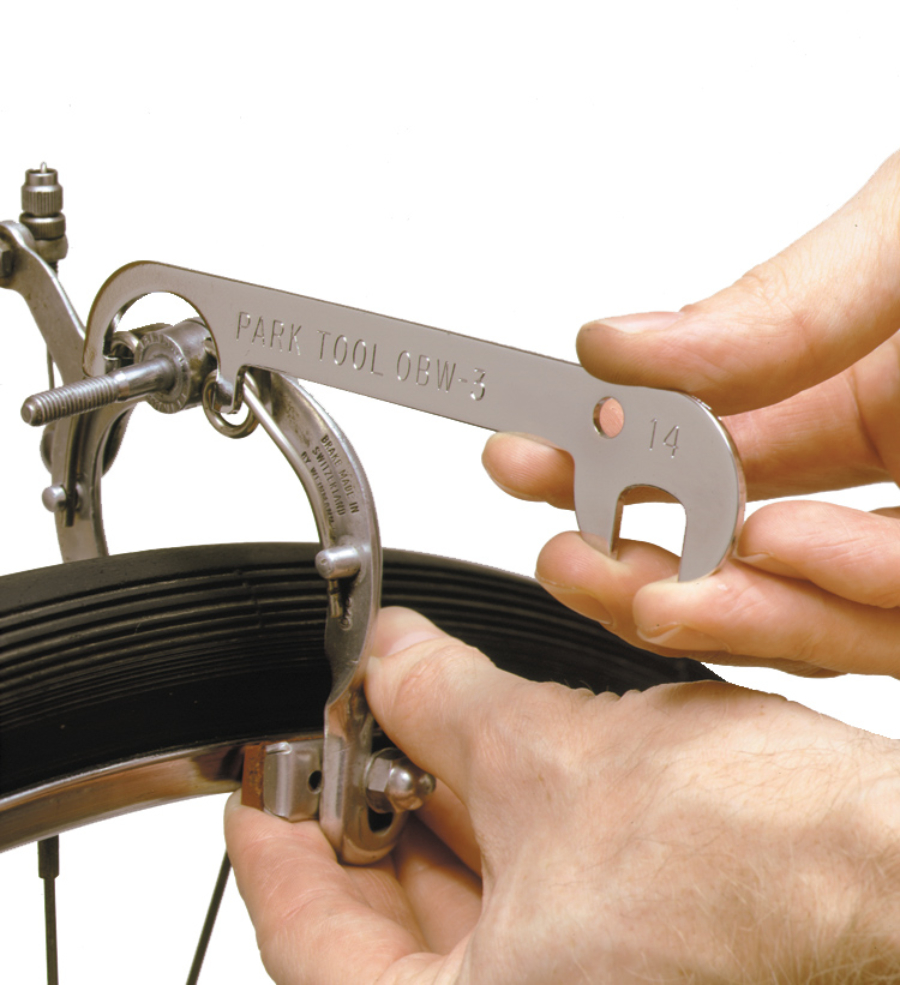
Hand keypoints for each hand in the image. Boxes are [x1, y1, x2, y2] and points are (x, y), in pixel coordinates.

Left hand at [225, 608, 899, 982]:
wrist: (896, 863)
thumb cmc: (767, 863)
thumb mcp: (553, 755)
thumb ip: (442, 701)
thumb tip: (388, 663)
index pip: (305, 942)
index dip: (270, 838)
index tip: (257, 779)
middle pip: (377, 929)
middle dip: (357, 813)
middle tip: (337, 735)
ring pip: (453, 916)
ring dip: (425, 815)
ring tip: (405, 732)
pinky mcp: (619, 966)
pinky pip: (518, 908)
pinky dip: (490, 835)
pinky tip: (483, 765)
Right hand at [484, 151, 899, 676]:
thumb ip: (768, 310)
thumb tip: (619, 344)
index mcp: (845, 375)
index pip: (690, 427)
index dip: (598, 442)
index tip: (522, 446)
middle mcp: (879, 467)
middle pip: (724, 529)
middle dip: (628, 544)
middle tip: (557, 545)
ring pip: (797, 594)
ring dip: (710, 594)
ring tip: (629, 580)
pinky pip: (889, 617)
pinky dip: (826, 598)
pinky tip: (771, 556)